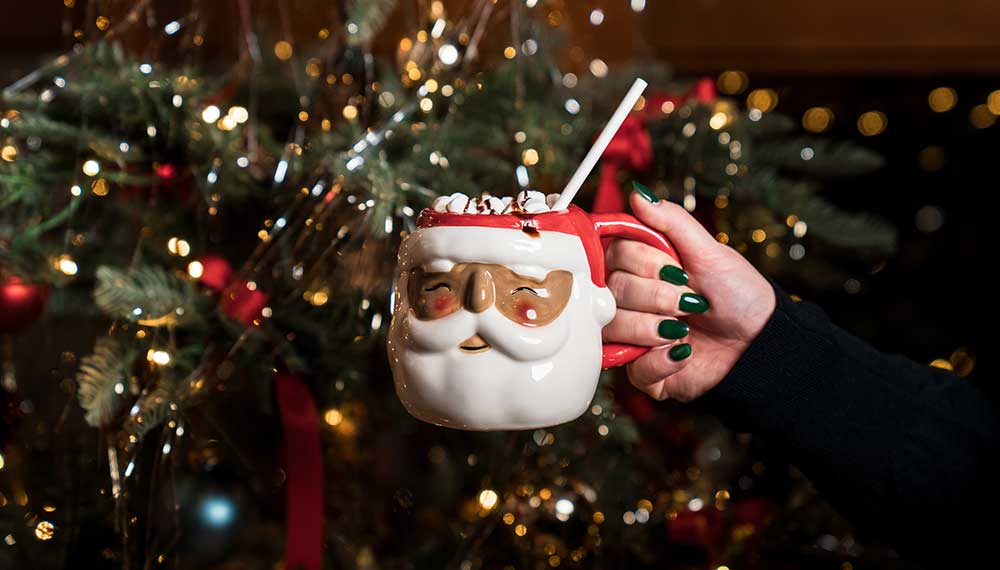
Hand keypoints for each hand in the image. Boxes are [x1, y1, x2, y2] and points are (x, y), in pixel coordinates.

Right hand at [601, 187, 776, 400]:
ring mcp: (633, 336)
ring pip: (615, 328)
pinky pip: (633, 368)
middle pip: (612, 291)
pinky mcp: (642, 371)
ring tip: (684, 329)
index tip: (676, 267)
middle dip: (656, 296)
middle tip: (689, 301)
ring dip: (656, 328)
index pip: (612, 256)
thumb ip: (672, 222)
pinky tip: (684, 353)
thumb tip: (639, 194)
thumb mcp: (709, 252)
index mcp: (641, 269)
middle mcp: (630, 301)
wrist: (761, 342)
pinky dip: (662, 361)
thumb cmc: (738, 294)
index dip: (642, 263)